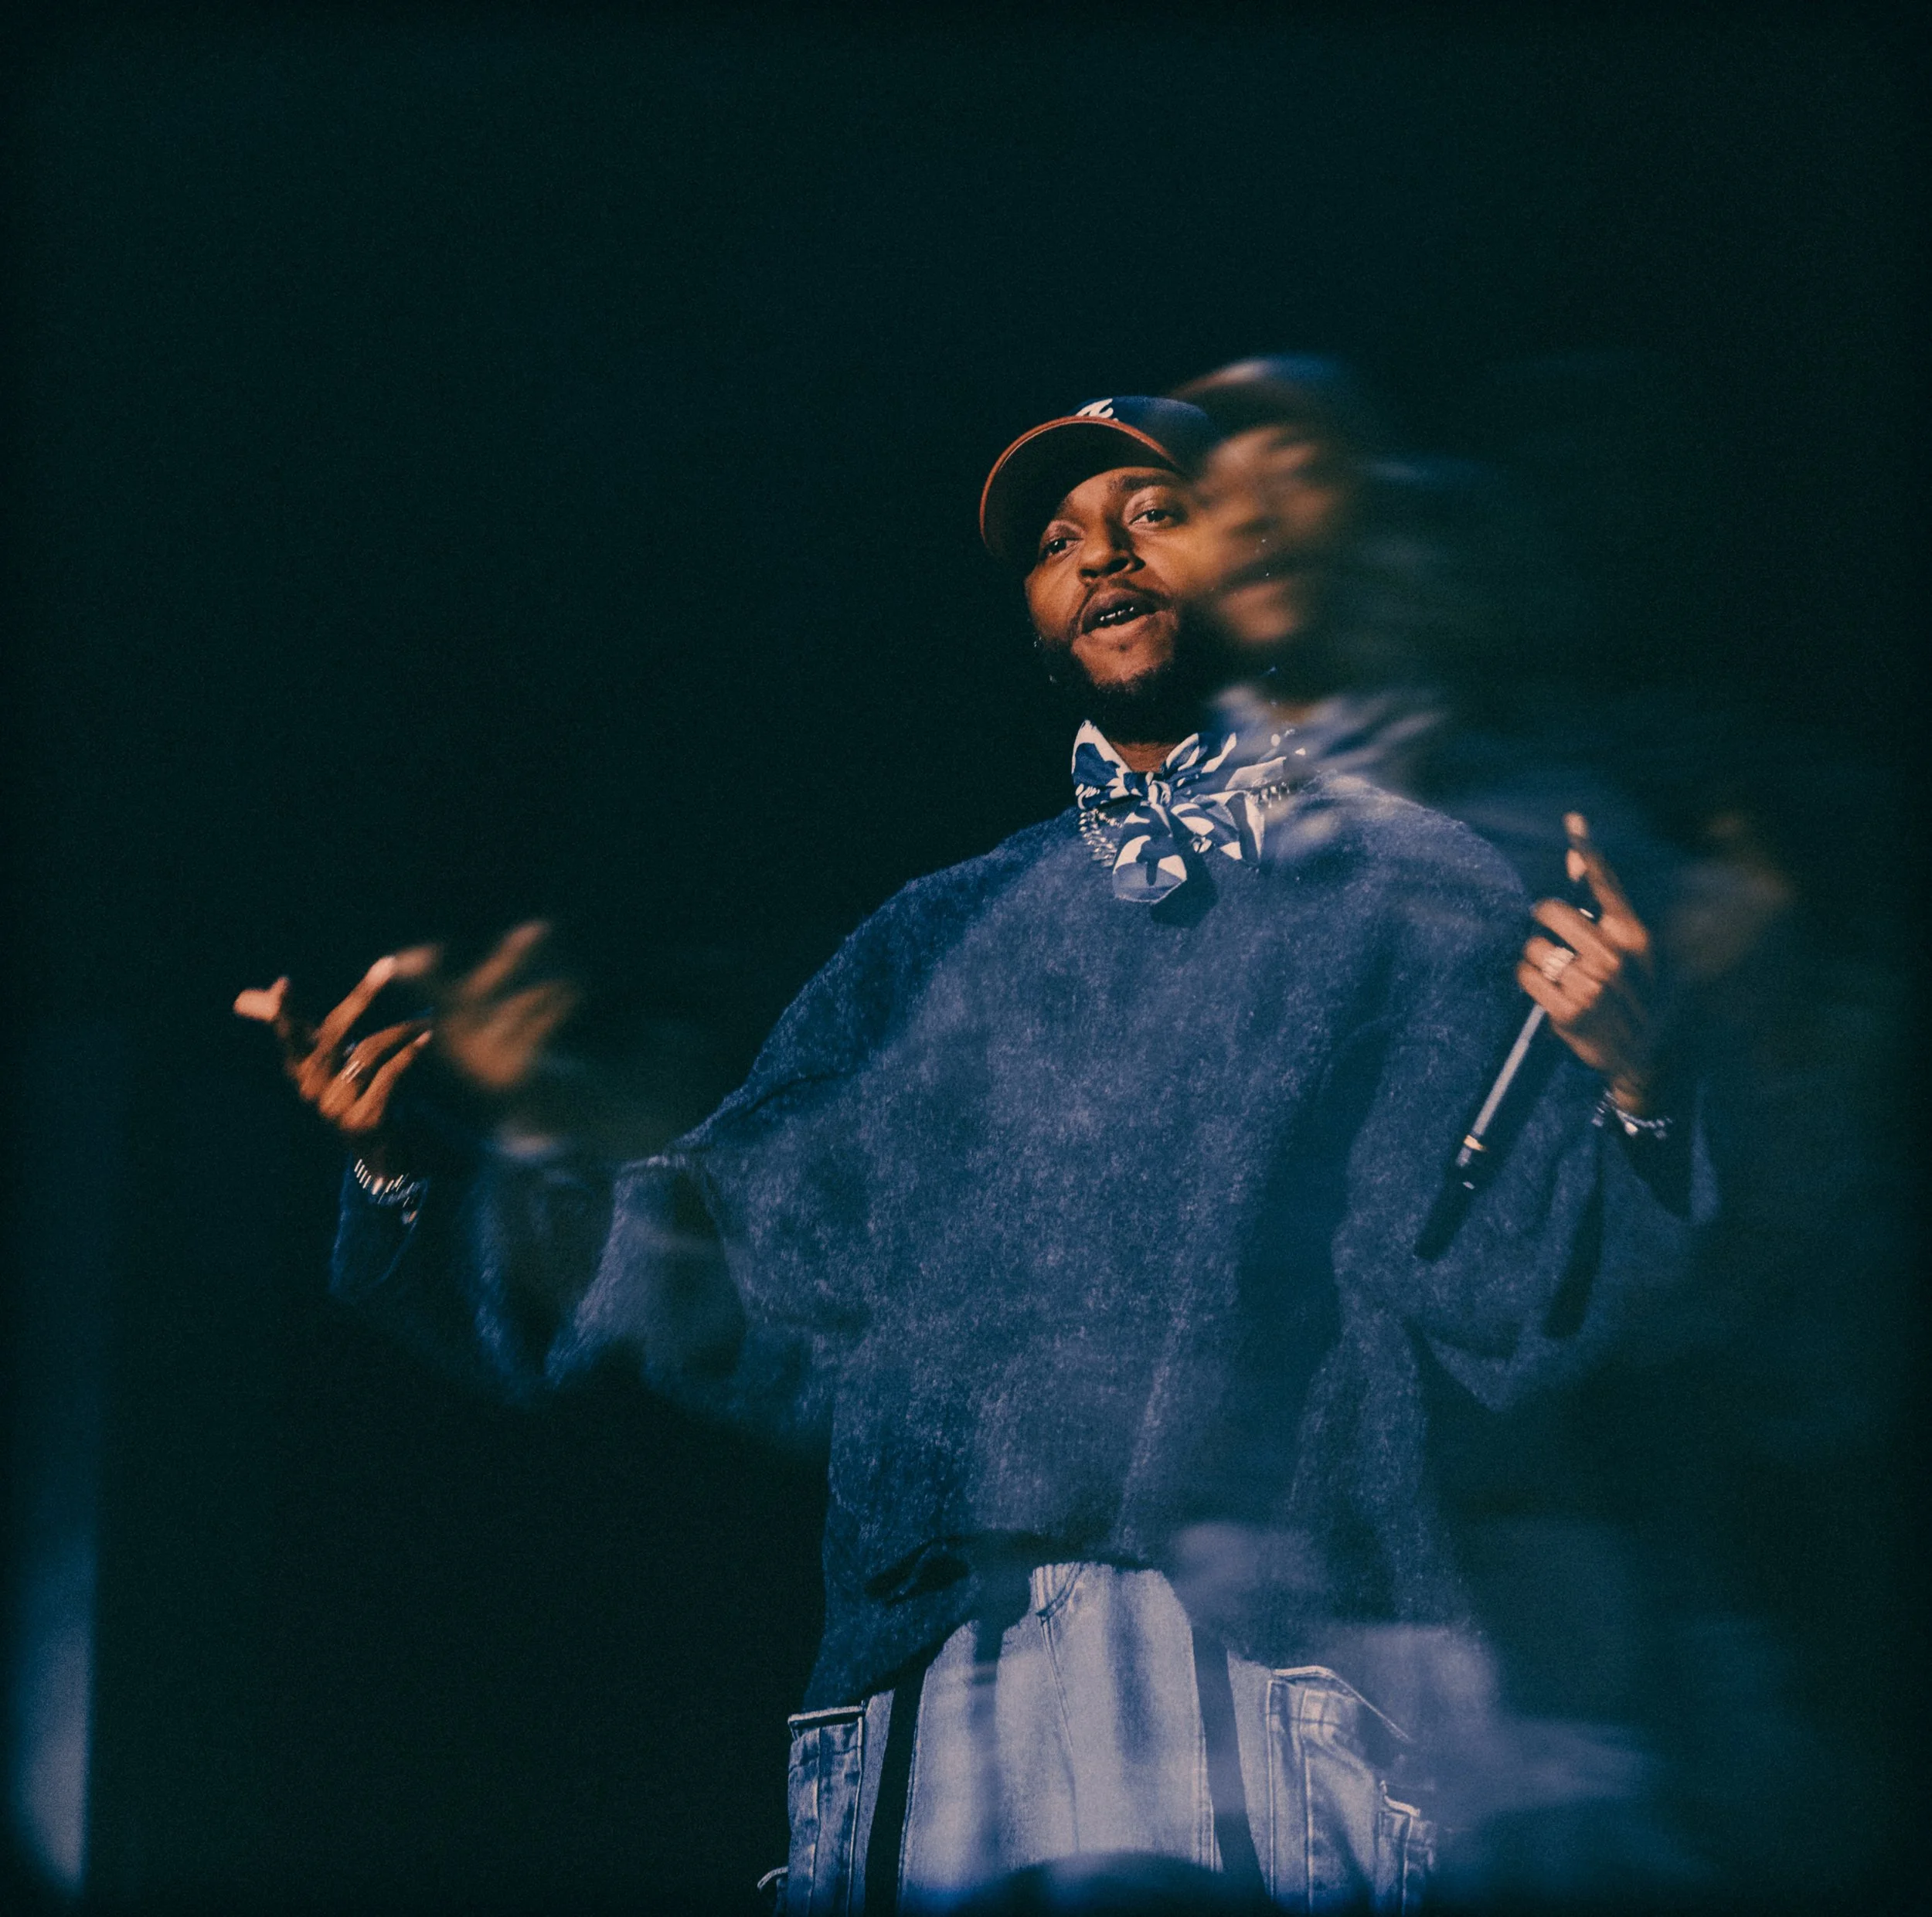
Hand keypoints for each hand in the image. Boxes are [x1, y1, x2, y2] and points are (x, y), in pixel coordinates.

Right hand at [234, 922, 579, 1170]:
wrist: (376, 1149)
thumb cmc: (348, 1092)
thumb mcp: (322, 1061)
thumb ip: (296, 1027)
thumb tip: (248, 995)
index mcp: (298, 1070)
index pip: (288, 1034)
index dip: (285, 1010)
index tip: (284, 984)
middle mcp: (311, 1088)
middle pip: (333, 1034)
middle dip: (360, 997)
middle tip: (387, 967)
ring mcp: (335, 1106)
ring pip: (370, 1051)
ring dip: (402, 1030)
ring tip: (425, 1019)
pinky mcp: (364, 1119)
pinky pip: (389, 1075)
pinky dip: (410, 1054)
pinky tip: (426, 1039)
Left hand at [1517, 814, 1658, 1114]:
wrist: (1641, 1056)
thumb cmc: (1629, 993)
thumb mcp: (1629, 951)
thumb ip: (1602, 905)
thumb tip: (1574, 853)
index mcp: (1633, 936)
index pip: (1606, 883)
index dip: (1589, 850)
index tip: (1574, 819)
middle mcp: (1614, 956)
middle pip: (1549, 910)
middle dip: (1544, 924)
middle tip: (1557, 944)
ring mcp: (1591, 985)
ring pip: (1532, 947)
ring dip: (1536, 958)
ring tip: (1558, 975)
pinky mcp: (1568, 1011)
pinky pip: (1524, 977)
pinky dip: (1527, 981)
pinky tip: (1545, 992)